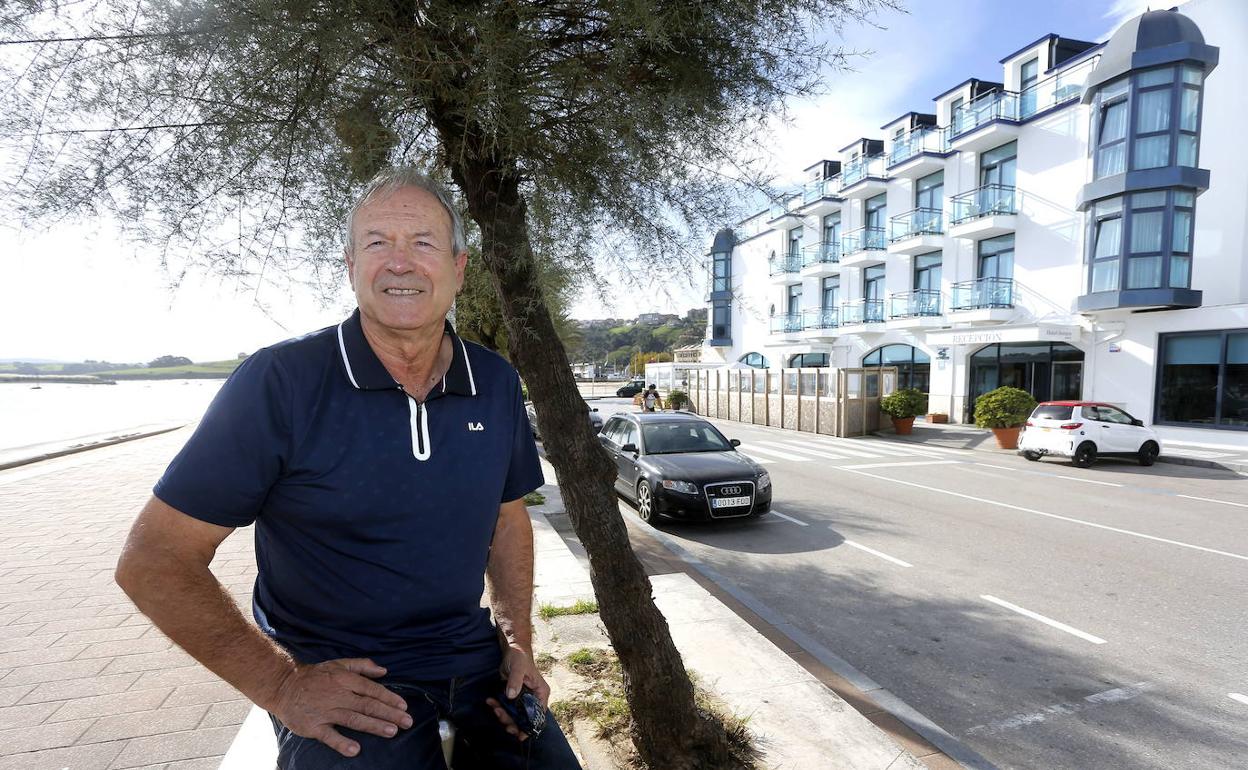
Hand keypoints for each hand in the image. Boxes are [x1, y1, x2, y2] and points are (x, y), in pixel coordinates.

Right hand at [268, 658, 411, 757]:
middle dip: (389, 714)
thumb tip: (384, 670)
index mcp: (345, 680)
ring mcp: (325, 711)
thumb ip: (362, 666)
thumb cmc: (315, 676)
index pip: (371, 689)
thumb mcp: (339, 664)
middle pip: (367, 705)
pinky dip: (342, 743)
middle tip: (408, 721)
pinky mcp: (313, 726)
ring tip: (392, 732)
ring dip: (374, 726)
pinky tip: (356, 750)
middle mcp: (337, 695)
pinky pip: (329, 736)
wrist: (284, 686)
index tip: (404, 706)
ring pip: (353, 719)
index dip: (389, 698)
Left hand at [485, 645, 548, 741]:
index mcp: (540, 693)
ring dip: (503, 714)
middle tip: (500, 716)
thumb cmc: (519, 657)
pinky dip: (498, 707)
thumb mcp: (518, 668)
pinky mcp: (513, 696)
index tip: (519, 734)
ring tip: (494, 706)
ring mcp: (523, 698)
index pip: (538, 715)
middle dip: (512, 720)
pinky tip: (490, 701)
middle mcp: (534, 698)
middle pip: (525, 718)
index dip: (530, 727)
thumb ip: (515, 681)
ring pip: (514, 714)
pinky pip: (506, 707)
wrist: (512, 650)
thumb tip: (511, 696)